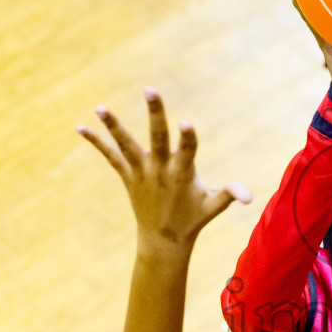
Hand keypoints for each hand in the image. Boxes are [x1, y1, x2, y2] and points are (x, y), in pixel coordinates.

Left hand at [78, 90, 250, 256]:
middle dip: (155, 114)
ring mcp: (140, 173)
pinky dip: (96, 142)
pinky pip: (110, 156)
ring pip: (126, 146)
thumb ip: (230, 194)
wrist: (163, 241)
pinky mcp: (127, 176)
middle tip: (150, 90)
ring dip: (113, 126)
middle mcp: (159, 171)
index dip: (187, 137)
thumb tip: (251, 198)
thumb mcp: (213, 206)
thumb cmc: (193, 219)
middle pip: (156, 138)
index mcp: (181, 175)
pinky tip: (80, 127)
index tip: (187, 122)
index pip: (187, 151)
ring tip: (99, 107)